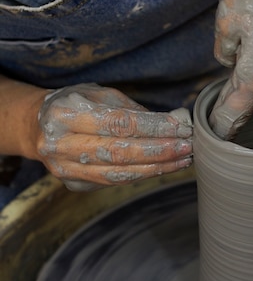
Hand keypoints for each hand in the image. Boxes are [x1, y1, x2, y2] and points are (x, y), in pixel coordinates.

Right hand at [37, 83, 192, 190]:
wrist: (36, 128)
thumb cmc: (75, 105)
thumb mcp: (100, 95)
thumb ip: (136, 109)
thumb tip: (177, 120)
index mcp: (65, 113)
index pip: (118, 123)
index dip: (154, 127)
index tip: (181, 127)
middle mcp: (60, 143)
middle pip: (119, 152)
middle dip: (159, 151)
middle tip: (187, 147)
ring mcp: (64, 169)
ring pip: (118, 174)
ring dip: (156, 168)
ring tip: (182, 160)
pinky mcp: (73, 184)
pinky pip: (114, 182)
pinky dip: (142, 174)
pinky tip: (162, 167)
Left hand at [209, 0, 252, 138]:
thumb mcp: (226, 23)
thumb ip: (224, 52)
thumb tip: (229, 60)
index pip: (233, 115)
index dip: (218, 128)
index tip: (208, 140)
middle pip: (248, 102)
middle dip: (230, 111)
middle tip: (212, 125)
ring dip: (243, 89)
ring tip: (223, 100)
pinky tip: (245, 67)